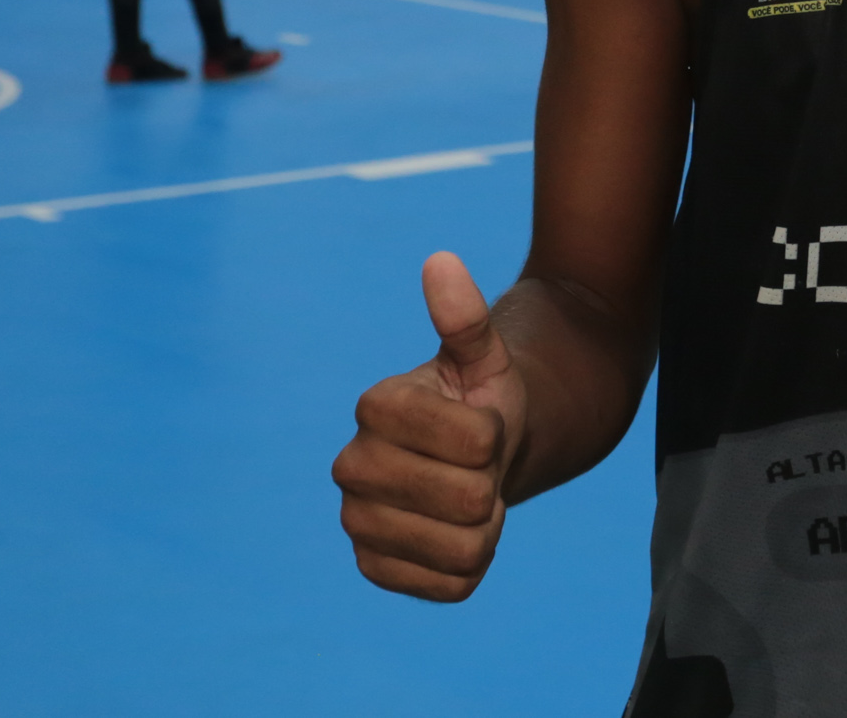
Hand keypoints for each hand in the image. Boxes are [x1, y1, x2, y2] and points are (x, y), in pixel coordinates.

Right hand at [333, 252, 528, 600]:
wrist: (476, 459)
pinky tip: (456, 534)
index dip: (495, 436)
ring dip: (486, 528)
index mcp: (375, 406)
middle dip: (493, 483)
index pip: (475, 441)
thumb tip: (441, 261)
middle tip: (477, 467)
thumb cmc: (481, 401)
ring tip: (469, 500)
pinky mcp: (373, 568)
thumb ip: (466, 317)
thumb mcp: (486, 357)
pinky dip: (471, 565)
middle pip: (470, 498)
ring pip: (464, 548)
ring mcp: (357, 522)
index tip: (479, 425)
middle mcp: (351, 466)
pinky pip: (452, 586)